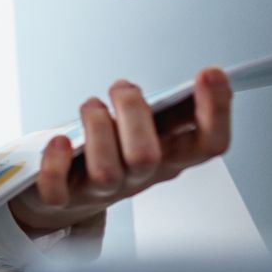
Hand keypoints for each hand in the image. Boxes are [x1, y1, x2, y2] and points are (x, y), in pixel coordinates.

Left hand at [10, 68, 231, 235]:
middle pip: (148, 156)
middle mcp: (138, 177)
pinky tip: (60, 141)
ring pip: (106, 171)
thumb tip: (210, 78)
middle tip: (121, 88)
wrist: (68, 195)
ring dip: (96, 129)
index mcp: (169, 158)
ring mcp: (100, 190)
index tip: (210, 73)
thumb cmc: (113, 151)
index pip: (209, 145)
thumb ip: (175, 108)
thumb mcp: (152, 129)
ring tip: (91, 106)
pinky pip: (57, 190)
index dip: (216, 111)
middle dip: (133, 113)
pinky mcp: (62, 198)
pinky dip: (55, 165)